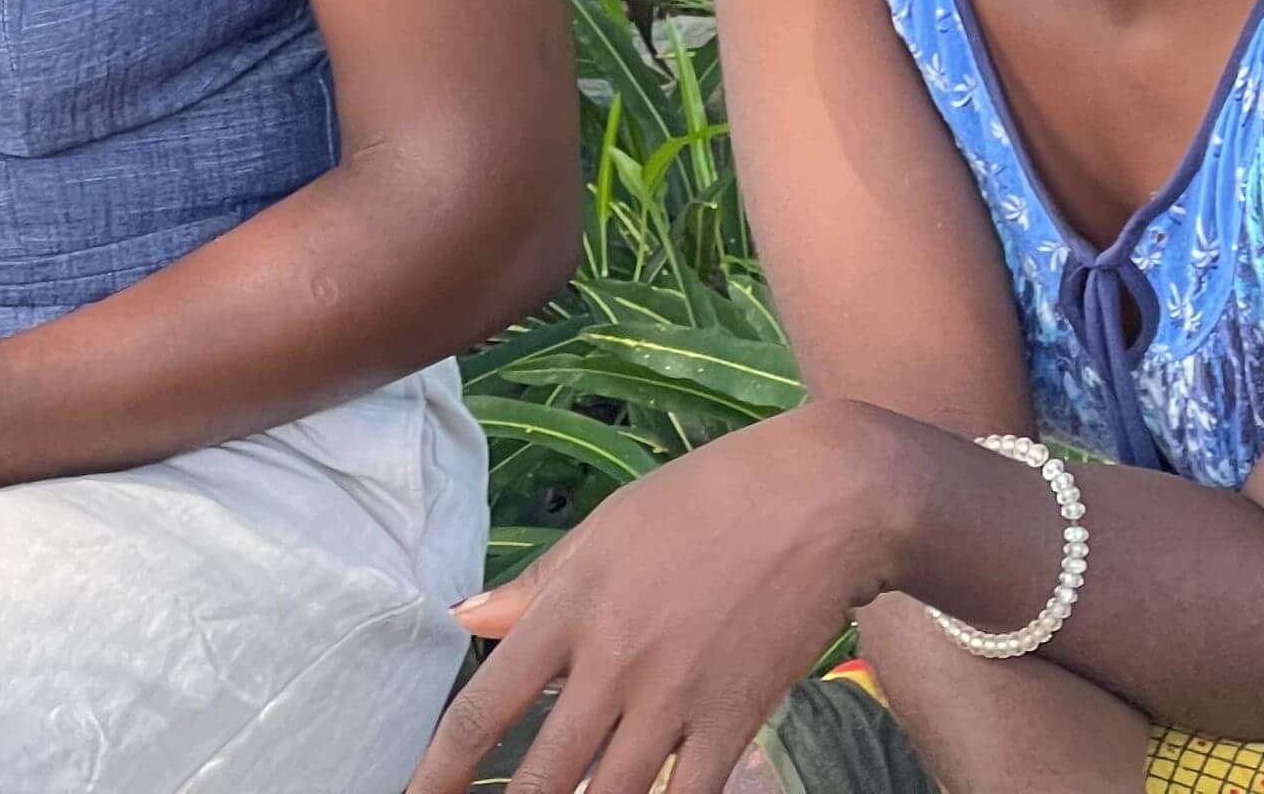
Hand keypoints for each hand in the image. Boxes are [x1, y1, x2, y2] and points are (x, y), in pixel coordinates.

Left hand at [408, 400, 914, 793]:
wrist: (823, 498)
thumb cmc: (710, 497)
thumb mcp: (609, 526)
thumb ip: (536, 584)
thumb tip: (464, 616)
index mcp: (572, 605)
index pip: (485, 708)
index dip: (440, 772)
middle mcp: (612, 660)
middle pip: (541, 774)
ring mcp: (674, 696)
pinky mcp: (733, 719)